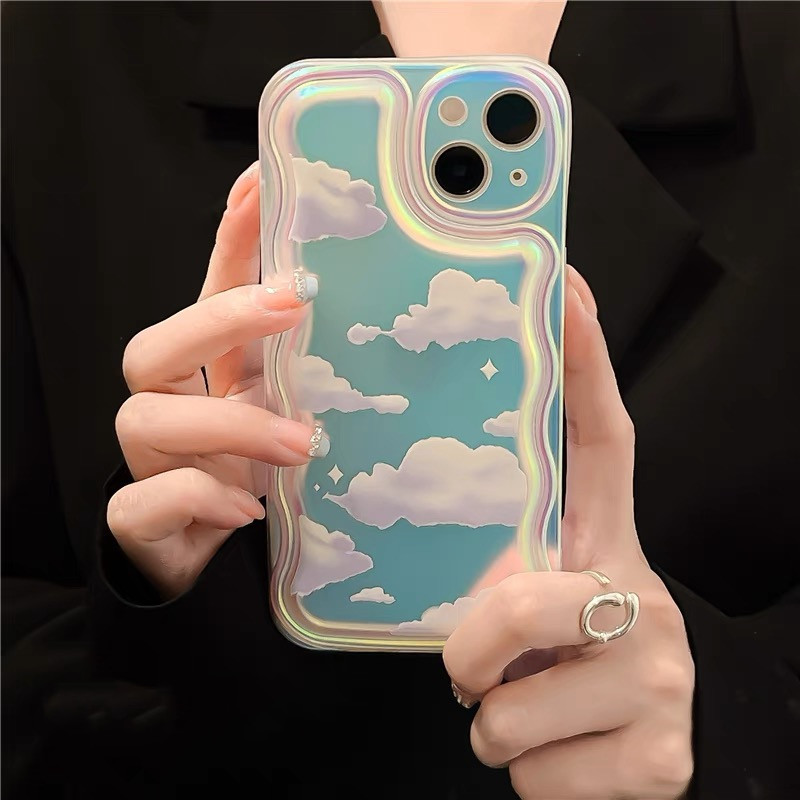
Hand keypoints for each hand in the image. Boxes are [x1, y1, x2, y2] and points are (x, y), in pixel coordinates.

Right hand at [107, 163, 322, 598]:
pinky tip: (247, 508)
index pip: (211, 293)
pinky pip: (145, 502)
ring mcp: (150, 459)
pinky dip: (197, 500)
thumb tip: (389, 329)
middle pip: (156, 344)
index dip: (231, 241)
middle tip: (290, 302)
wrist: (207, 552)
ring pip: (149, 417)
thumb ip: (316, 379)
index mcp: (210, 373)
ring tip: (302, 445)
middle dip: (219, 318)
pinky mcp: (140, 516)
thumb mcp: (290, 416)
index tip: (262, 183)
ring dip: (230, 427)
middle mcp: (171, 404)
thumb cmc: (254, 474)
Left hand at [444, 267, 694, 798]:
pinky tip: (557, 759)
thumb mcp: (532, 619)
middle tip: (469, 669)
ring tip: (522, 715)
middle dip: (474, 643)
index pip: (603, 446)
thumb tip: (428, 545)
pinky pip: (531, 767)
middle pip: (529, 599)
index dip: (585, 367)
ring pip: (513, 705)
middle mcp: (647, 601)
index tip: (565, 288)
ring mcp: (662, 682)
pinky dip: (519, 773)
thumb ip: (498, 577)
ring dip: (492, 721)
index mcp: (608, 552)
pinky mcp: (662, 759)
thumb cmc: (560, 678)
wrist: (620, 783)